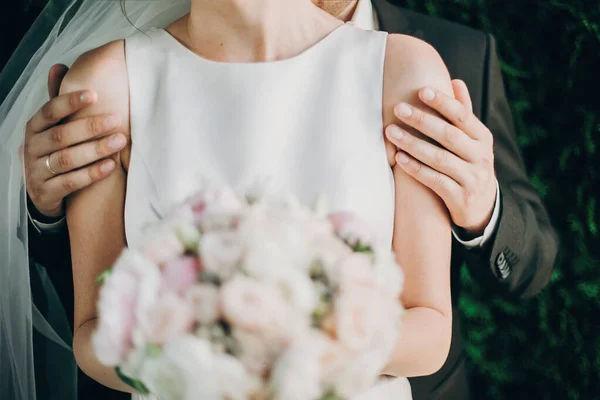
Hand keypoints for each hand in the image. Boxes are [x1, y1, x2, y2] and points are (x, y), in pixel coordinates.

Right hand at [24, 64, 125, 216]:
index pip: (50, 110)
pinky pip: (70, 182)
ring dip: (95, 150)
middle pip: (61, 135)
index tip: (95, 93)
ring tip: (120, 141)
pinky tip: (111, 166)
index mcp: (34, 127)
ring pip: (67, 159)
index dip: (70, 102)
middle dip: (90, 127)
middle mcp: (31, 147)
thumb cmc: (55, 150)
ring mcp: (36, 171)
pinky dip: (91, 174)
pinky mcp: (45, 192)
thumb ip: (58, 100)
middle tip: (117, 119)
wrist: (43, 191)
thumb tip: (58, 66)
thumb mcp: (53, 126)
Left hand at [385, 79, 496, 233]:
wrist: (482, 208)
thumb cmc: (469, 166)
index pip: (463, 116)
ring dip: (413, 144)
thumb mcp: (473, 141)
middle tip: (398, 109)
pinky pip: (435, 181)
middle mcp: (481, 157)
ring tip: (390, 132)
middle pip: (449, 135)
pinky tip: (399, 159)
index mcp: (483, 138)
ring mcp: (472, 178)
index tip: (421, 90)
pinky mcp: (460, 198)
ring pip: (440, 159)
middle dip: (422, 120)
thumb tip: (455, 81)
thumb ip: (463, 114)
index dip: (443, 102)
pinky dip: (416, 169)